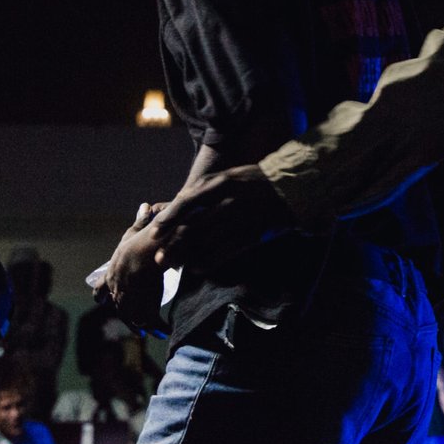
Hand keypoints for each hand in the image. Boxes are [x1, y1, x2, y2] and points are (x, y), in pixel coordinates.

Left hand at [105, 216, 170, 337]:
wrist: (150, 252)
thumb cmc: (145, 239)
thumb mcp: (139, 230)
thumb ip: (141, 221)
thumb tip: (144, 206)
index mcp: (113, 273)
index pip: (101, 287)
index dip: (102, 293)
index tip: (101, 300)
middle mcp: (119, 290)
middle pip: (120, 307)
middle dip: (129, 314)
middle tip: (136, 324)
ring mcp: (130, 301)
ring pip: (134, 317)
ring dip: (143, 324)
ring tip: (154, 331)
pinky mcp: (144, 309)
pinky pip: (150, 322)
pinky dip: (158, 326)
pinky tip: (165, 329)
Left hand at [153, 165, 296, 273]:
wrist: (288, 188)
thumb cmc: (251, 180)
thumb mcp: (226, 176)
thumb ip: (202, 189)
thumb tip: (176, 203)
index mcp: (221, 183)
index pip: (187, 202)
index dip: (169, 219)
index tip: (155, 232)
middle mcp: (229, 201)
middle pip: (194, 227)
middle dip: (174, 245)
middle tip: (158, 259)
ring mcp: (241, 219)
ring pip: (208, 242)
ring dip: (188, 256)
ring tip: (173, 266)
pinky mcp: (251, 234)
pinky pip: (226, 252)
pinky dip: (209, 261)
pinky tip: (196, 268)